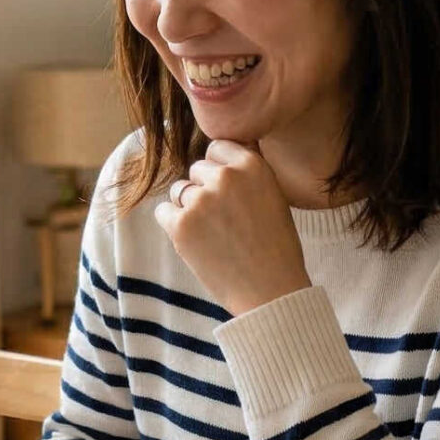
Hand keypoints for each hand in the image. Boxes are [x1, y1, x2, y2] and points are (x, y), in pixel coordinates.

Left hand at [153, 139, 312, 314]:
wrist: (271, 291)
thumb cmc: (276, 247)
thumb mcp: (273, 196)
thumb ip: (248, 173)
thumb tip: (220, 153)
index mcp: (252, 166)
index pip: (217, 148)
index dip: (220, 171)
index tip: (228, 192)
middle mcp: (225, 177)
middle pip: (197, 170)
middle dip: (204, 190)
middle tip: (223, 220)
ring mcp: (201, 200)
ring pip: (179, 191)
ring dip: (188, 208)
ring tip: (213, 234)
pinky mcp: (181, 225)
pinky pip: (163, 212)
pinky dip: (174, 225)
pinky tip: (196, 241)